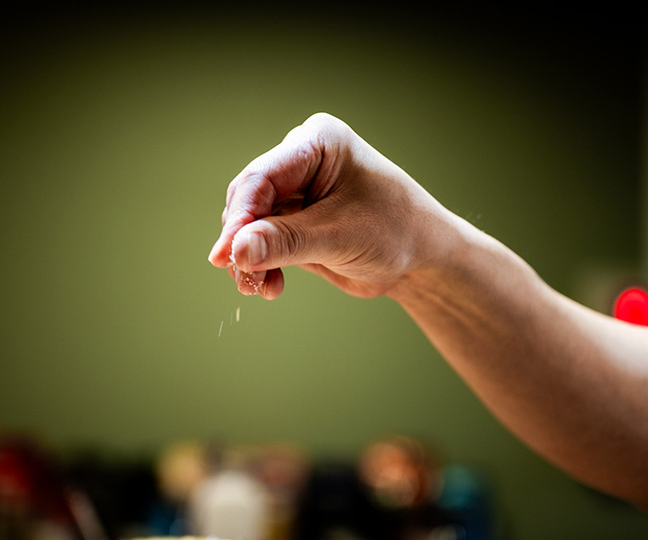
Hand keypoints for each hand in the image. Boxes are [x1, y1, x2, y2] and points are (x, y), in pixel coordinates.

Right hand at [208, 112, 451, 299]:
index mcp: (316, 142)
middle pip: (248, 200)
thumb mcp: (341, 236)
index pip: (261, 178)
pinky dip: (259, 264)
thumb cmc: (396, 231)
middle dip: (243, 242)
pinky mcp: (292, 219)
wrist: (421, 258)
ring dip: (249, 259)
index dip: (239, 218)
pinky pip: (259, 241)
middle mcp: (299, 160)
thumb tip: (236, 251)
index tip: (226, 255)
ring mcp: (294, 190)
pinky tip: (269, 286)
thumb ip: (287, 241)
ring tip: (260, 288)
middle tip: (245, 279)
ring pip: (248, 224)